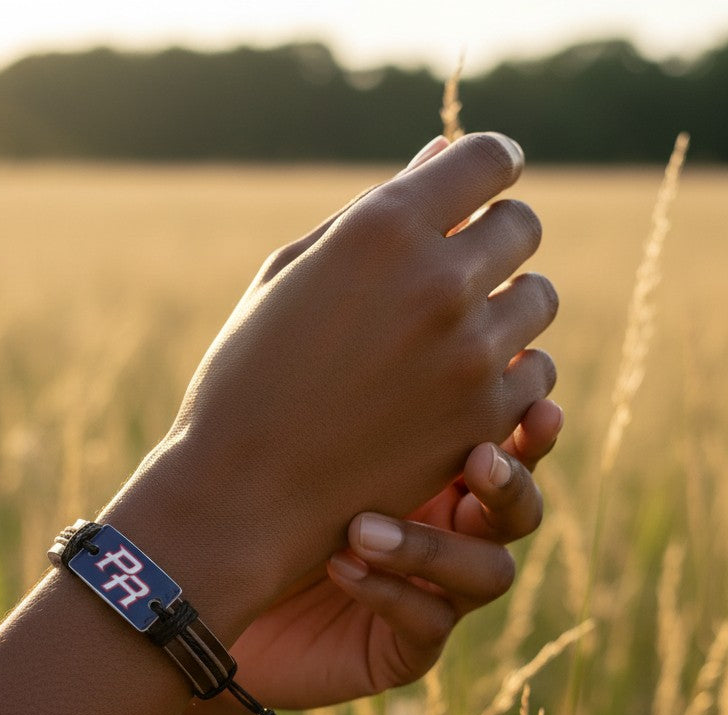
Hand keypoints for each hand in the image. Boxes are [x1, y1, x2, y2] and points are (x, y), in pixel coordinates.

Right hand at [130, 132, 557, 635]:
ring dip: (505, 307)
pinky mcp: (482, 420)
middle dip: (493, 239)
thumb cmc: (247, 378)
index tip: (480, 188)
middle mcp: (437, 283)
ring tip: (455, 335)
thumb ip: (371, 213)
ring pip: (539, 300)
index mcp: (381, 229)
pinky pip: (535, 374)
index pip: (490, 159)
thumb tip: (439, 153)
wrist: (241, 494)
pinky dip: (506, 376)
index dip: (489, 166)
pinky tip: (457, 388)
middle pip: (523, 228)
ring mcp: (468, 355)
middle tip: (457, 269)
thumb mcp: (289, 277)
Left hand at [227, 398, 561, 711]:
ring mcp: (433, 592)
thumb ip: (345, 380)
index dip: (526, 419)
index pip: (501, 440)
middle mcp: (446, 530)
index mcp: (434, 469)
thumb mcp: (296, 430)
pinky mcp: (405, 648)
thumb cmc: (249, 494)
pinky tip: (340, 565)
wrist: (208, 589)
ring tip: (361, 527)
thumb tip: (361, 301)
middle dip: (510, 483)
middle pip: (520, 509)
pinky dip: (390, 592)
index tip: (530, 389)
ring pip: (488, 573)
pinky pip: (429, 625)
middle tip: (477, 460)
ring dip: (433, 546)